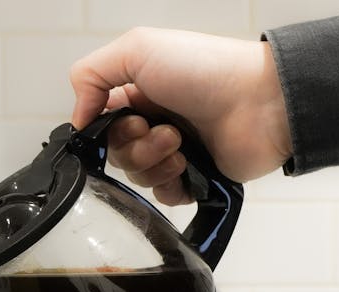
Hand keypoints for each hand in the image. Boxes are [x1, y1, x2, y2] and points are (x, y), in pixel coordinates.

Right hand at [69, 27, 291, 204]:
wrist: (261, 102)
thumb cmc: (204, 69)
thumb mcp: (136, 49)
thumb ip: (91, 75)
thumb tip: (77, 119)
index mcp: (139, 92)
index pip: (100, 122)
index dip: (104, 128)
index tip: (127, 119)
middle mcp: (154, 121)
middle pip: (116, 152)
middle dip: (133, 146)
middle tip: (164, 131)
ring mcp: (174, 152)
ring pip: (136, 175)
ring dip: (154, 162)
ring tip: (182, 144)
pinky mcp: (194, 179)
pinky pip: (161, 196)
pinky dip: (169, 185)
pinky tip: (188, 168)